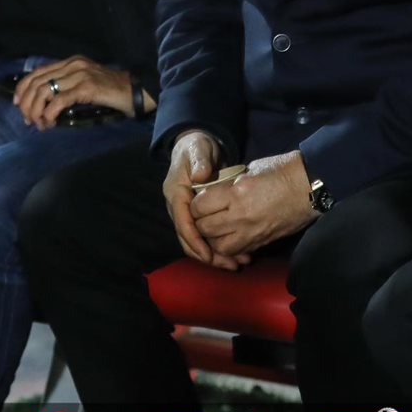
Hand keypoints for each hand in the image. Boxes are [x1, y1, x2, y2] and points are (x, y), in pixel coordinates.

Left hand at [13, 56, 151, 129]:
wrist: (134, 92)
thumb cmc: (110, 91)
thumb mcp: (84, 83)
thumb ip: (67, 87)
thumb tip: (44, 104)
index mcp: (70, 62)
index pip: (38, 72)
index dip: (23, 88)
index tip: (18, 104)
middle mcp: (72, 64)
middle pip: (37, 81)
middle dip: (27, 103)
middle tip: (27, 120)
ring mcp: (79, 74)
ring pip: (44, 91)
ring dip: (36, 111)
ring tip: (39, 124)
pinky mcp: (86, 87)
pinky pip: (59, 100)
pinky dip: (49, 114)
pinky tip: (50, 123)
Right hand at [163, 131, 247, 270]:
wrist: (197, 146)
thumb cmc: (197, 147)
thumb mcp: (199, 149)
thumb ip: (200, 161)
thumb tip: (200, 177)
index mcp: (175, 193)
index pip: (183, 223)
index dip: (195, 240)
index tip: (209, 255)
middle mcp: (178, 207)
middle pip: (188, 239)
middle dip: (207, 255)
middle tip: (230, 265)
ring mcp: (186, 213)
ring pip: (196, 242)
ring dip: (214, 255)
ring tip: (236, 264)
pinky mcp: (197, 216)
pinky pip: (204, 237)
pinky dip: (217, 247)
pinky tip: (235, 254)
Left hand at [190, 150, 314, 257]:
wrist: (309, 186)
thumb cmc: (281, 170)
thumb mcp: (249, 169)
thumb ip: (228, 183)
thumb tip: (212, 191)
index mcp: (236, 193)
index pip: (200, 206)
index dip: (195, 203)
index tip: (199, 199)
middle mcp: (240, 216)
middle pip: (205, 228)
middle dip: (199, 222)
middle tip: (203, 214)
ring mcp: (251, 232)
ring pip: (218, 246)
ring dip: (212, 238)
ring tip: (215, 228)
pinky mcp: (261, 242)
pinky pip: (237, 252)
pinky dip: (229, 247)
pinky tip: (230, 237)